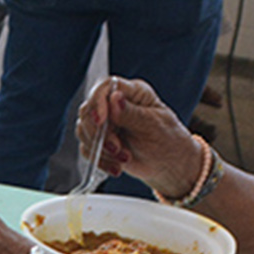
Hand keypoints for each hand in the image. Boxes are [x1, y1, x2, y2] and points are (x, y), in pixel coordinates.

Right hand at [80, 77, 197, 198]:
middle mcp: (116, 104)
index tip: (101, 121)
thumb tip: (114, 98)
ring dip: (100, 148)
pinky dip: (99, 159)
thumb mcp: (153, 126)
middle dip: (99, 133)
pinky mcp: (100, 140)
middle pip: (89, 109)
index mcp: (133, 93)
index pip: (106, 87)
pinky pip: (87, 147)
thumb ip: (132, 114)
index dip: (98, 102)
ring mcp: (107, 122)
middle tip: (117, 148)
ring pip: (84, 129)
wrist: (170, 165)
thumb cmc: (168, 141)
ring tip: (124, 158)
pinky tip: (116, 166)